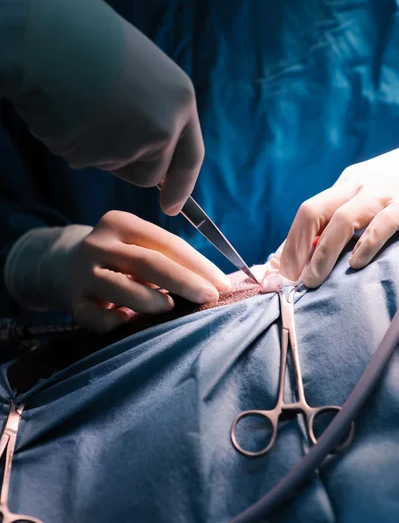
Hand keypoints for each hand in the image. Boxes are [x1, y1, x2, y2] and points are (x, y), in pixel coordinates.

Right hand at [2, 0, 202, 214]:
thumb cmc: (87, 35)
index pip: (189, 157)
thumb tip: (153, 136)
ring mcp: (131, 144)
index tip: (172, 207)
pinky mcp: (96, 155)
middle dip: (128, 164)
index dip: (180, 185)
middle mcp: (164, 127)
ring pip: (113, 166)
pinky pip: (82, 158)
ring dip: (97, 148)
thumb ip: (154, 104)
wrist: (45, 33)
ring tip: (81, 104)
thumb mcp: (140, 67)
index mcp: (180, 100)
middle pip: (149, 174)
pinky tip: (64, 110)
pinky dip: (71, 140)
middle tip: (101, 125)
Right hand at [67, 211, 230, 332]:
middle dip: (183, 281)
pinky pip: (92, 315)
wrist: (67, 266)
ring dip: (150, 300)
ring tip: (171, 309)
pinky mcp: (73, 301)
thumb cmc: (122, 258)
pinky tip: (128, 323)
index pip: (166, 243)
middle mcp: (98, 243)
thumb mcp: (140, 245)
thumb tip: (215, 283)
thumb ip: (169, 257)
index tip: (222, 284)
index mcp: (120, 222)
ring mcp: (82, 273)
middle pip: (146, 262)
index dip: (198, 264)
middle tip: (209, 298)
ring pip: (119, 287)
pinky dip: (111, 321)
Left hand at [276, 149, 398, 286]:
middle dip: (298, 248)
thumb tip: (304, 252)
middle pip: (315, 211)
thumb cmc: (397, 189)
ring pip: (343, 220)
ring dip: (323, 253)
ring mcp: (384, 194)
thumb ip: (340, 219)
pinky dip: (366, 244)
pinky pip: (384, 224)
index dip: (291, 242)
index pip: (308, 211)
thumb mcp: (366, 196)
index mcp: (346, 185)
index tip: (281, 271)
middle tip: (293, 279)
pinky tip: (356, 264)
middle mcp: (360, 186)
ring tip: (314, 280)